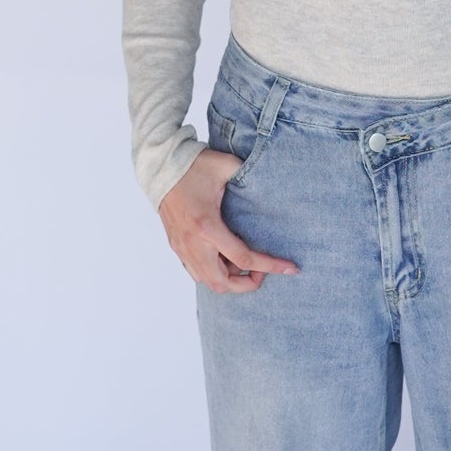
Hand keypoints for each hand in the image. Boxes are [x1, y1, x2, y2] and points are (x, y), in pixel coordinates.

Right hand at [158, 148, 301, 292]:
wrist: (160, 167)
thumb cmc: (194, 166)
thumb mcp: (226, 166)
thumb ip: (250, 173)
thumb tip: (271, 180)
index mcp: (207, 226)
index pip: (243, 258)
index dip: (270, 266)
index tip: (290, 268)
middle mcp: (193, 243)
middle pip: (223, 283)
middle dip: (247, 284)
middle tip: (262, 271)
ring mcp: (182, 247)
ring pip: (208, 282)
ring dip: (229, 279)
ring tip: (243, 261)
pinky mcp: (177, 246)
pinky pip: (196, 272)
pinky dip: (214, 273)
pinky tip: (225, 258)